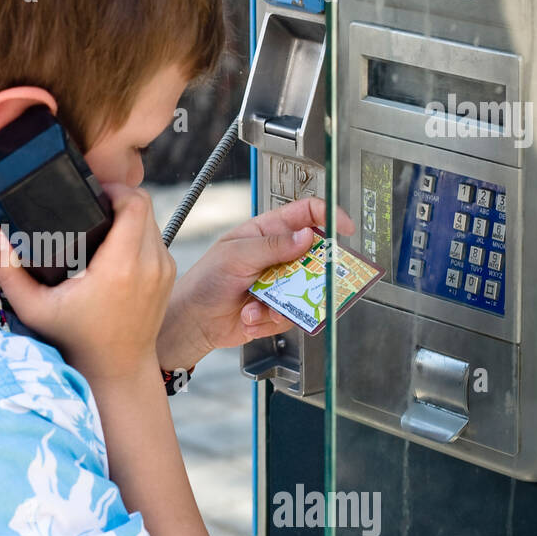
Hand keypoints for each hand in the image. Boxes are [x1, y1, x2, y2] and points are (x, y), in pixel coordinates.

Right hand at [0, 184, 175, 382]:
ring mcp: (163, 269)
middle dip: (119, 197)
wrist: (117, 370)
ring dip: (129, 214)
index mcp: (121, 266)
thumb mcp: (34, 309)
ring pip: (152, 219)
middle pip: (144, 204)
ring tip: (100, 220)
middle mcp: (149, 264)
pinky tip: (114, 242)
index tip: (90, 192)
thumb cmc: (74, 339)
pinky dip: (138, 232)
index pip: (133, 203)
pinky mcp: (167, 275)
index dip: (114, 188)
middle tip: (91, 202)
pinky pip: (155, 237)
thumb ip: (9, 273)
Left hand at [156, 196, 356, 371]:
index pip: (305, 214)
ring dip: (282, 303)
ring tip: (255, 305)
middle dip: (311, 273)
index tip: (344, 229)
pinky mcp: (278, 309)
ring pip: (307, 291)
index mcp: (266, 232)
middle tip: (300, 282)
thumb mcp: (235, 255)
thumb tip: (306, 235)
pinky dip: (270, 319)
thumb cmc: (205, 281)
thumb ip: (272, 245)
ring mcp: (280, 283)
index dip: (328, 216)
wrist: (192, 321)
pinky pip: (293, 315)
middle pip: (315, 257)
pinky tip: (249, 317)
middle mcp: (277, 256)